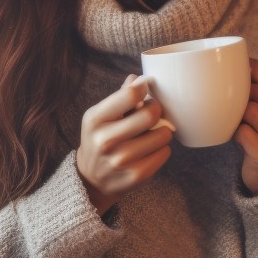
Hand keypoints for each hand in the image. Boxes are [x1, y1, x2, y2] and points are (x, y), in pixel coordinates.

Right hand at [76, 74, 173, 214]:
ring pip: (163, 134)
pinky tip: (149, 150)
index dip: (144, 88)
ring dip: (161, 131)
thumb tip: (138, 79)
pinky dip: (161, 149)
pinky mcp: (137, 175)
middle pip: (151, 114)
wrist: (92, 178)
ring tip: (150, 134)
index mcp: (95, 120)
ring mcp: (122, 160)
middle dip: (156, 110)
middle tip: (152, 112)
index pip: (130, 94)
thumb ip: (120, 96)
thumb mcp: (100, 116)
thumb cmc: (100, 138)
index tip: (144, 90)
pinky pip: (165, 153)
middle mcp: (106, 140)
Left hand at [235, 58, 257, 194]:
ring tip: (238, 122)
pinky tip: (238, 138)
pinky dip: (234, 133)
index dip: (244, 70)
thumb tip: (236, 59)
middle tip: (234, 105)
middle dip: (239, 96)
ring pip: (249, 110)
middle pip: (255, 91)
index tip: (234, 73)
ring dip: (237, 116)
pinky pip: (242, 132)